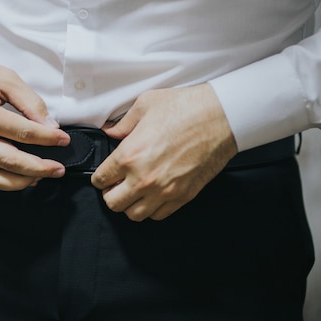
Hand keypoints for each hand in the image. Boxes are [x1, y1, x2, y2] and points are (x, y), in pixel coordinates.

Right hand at [0, 52, 69, 189]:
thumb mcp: (5, 78)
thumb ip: (30, 102)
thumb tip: (50, 127)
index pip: (24, 133)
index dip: (48, 139)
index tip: (63, 140)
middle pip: (11, 161)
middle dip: (40, 167)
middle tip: (59, 169)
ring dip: (22, 181)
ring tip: (42, 176)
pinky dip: (4, 181)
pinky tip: (21, 177)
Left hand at [91, 83, 236, 220]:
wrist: (221, 117)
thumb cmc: (186, 108)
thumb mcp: (145, 105)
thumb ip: (123, 123)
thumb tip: (110, 130)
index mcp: (129, 155)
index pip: (101, 179)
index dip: (99, 177)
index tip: (103, 175)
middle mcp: (144, 178)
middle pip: (113, 203)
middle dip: (110, 194)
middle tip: (115, 185)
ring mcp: (164, 191)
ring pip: (134, 215)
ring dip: (130, 204)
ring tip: (133, 192)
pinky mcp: (183, 196)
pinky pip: (159, 215)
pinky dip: (152, 209)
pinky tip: (152, 196)